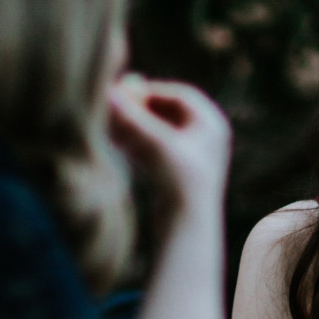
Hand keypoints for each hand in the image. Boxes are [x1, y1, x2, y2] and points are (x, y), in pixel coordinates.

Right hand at [108, 76, 230, 217]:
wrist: (187, 227)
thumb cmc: (178, 183)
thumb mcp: (155, 145)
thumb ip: (131, 118)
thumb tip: (107, 93)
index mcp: (211, 124)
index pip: (179, 95)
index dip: (150, 91)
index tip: (123, 91)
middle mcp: (205, 137)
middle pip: (167, 112)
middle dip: (139, 109)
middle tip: (112, 106)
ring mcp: (192, 156)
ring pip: (157, 130)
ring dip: (134, 126)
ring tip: (110, 128)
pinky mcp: (178, 174)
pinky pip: (154, 149)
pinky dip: (136, 142)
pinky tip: (117, 144)